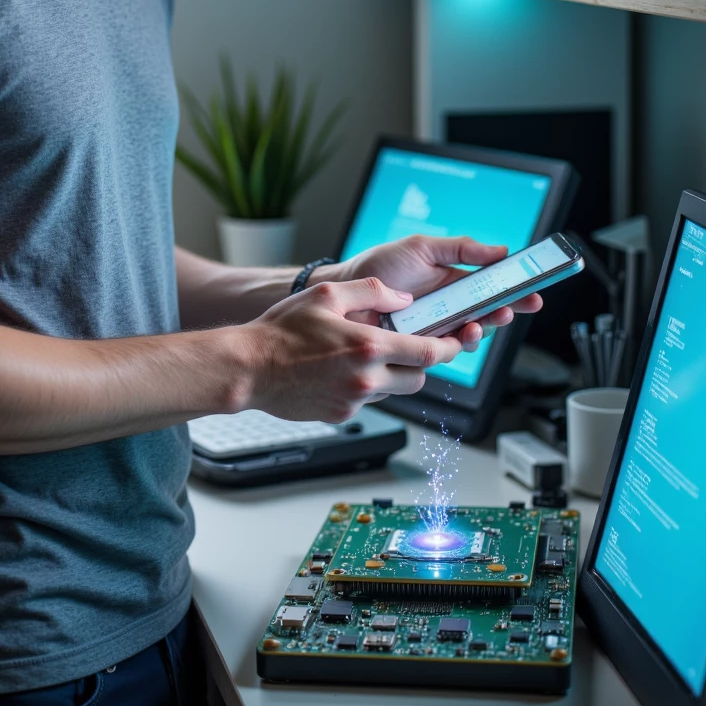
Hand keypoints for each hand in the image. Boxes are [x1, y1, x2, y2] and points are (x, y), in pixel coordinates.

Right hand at [248, 276, 462, 422]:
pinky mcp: (340, 414)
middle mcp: (366, 378)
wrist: (249, 369)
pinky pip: (368, 401)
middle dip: (423, 363)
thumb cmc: (282, 331)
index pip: (428, 352)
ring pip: (394, 391)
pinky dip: (367, 387)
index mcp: (367, 346)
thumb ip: (371, 291)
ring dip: (393, 374)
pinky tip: (344, 370)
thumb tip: (403, 299)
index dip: (449, 347)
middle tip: (414, 347)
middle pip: (419, 378)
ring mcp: (354, 400)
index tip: (456, 340)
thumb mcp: (327, 295)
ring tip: (371, 355)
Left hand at [317, 235, 543, 349]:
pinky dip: (456, 345)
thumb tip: (500, 250)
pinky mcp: (420, 347)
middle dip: (506, 312)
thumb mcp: (422, 247)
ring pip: (470, 335)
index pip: (492, 288)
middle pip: (488, 314)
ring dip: (482, 330)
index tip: (534, 292)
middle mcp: (448, 307)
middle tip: (513, 308)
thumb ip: (461, 249)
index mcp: (453, 282)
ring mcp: (435, 328)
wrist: (344, 291)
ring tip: (480, 322)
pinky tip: (458, 336)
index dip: (515, 291)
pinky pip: (444, 352)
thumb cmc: (379, 266)